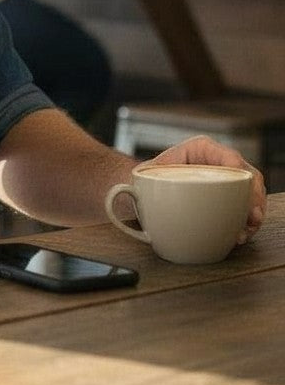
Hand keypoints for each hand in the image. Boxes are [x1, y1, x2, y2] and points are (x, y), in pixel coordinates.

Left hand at [149, 135, 266, 242]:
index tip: (243, 188)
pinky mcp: (228, 200)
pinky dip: (248, 223)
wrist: (140, 194)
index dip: (240, 171)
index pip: (228, 156)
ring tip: (244, 231)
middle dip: (254, 197)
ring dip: (253, 214)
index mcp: (200, 150)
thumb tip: (131, 191)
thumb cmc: (141, 181)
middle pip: (247, 176)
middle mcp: (217, 163)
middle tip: (251, 217)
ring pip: (251, 194)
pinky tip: (240, 234)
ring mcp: (225, 182)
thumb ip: (145, 181)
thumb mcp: (144, 177)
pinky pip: (246, 209)